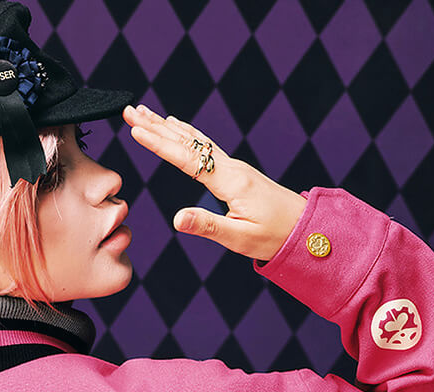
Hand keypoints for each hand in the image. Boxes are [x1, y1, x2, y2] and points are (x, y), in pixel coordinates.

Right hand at [123, 104, 304, 262]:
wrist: (304, 228)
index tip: (136, 130)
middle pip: (187, 142)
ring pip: (194, 141)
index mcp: (230, 181)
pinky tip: (176, 128)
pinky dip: (184, 135)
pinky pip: (203, 147)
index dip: (159, 144)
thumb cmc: (274, 236)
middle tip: (130, 111)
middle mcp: (230, 167)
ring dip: (167, 127)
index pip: (187, 159)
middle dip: (156, 126)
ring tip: (144, 114)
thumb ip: (207, 226)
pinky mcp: (234, 172)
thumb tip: (177, 218)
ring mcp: (233, 167)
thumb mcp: (239, 238)